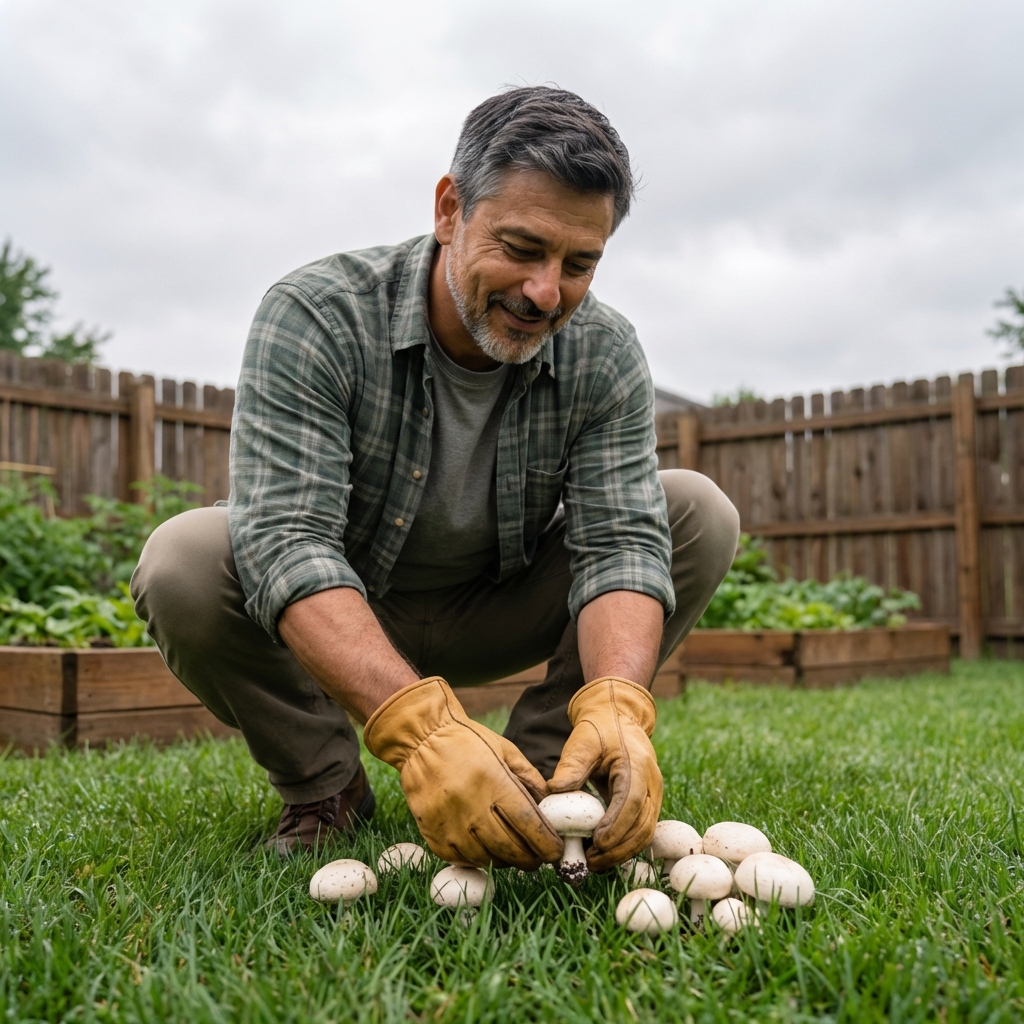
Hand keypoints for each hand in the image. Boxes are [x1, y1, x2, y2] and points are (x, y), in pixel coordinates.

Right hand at [364, 677, 562, 869]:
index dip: (546, 844)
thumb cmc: (470, 741)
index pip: (528, 824)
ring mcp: (448, 822)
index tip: (554, 852)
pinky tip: (485, 849)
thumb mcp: (507, 751)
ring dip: (504, 861)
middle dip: (529, 859)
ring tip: (511, 853)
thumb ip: (530, 779)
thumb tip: (551, 808)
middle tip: (537, 858)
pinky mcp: (432, 833)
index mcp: (493, 781)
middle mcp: (471, 805)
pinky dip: (477, 860)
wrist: (422, 738)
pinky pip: (461, 860)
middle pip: (509, 848)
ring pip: (485, 859)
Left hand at [548, 676, 661, 871]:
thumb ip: (572, 765)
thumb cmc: (598, 729)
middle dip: (618, 848)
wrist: (617, 717)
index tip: (596, 843)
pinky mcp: (647, 803)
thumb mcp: (582, 741)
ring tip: (593, 862)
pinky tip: (602, 854)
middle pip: (642, 825)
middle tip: (590, 861)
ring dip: (622, 852)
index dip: (616, 825)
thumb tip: (554, 791)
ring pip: (645, 833)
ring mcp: (653, 794)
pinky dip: (624, 846)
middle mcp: (651, 783)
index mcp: (637, 765)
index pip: (632, 801)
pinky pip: (641, 830)